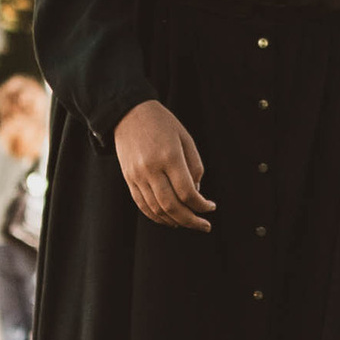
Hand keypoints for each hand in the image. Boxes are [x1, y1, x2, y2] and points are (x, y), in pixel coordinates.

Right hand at [115, 98, 215, 229]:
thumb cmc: (163, 124)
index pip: (187, 192)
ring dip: (175, 221)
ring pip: (156, 209)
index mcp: (169, 156)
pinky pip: (142, 205)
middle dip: (190, 220)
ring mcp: (137, 176)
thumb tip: (196, 194)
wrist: (129, 113)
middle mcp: (151, 169)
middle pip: (172, 206)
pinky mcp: (128, 179)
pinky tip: (170, 220)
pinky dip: (157, 217)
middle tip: (204, 226)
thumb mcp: (186, 138)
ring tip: (189, 223)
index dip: (201, 205)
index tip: (211, 207)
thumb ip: (194, 166)